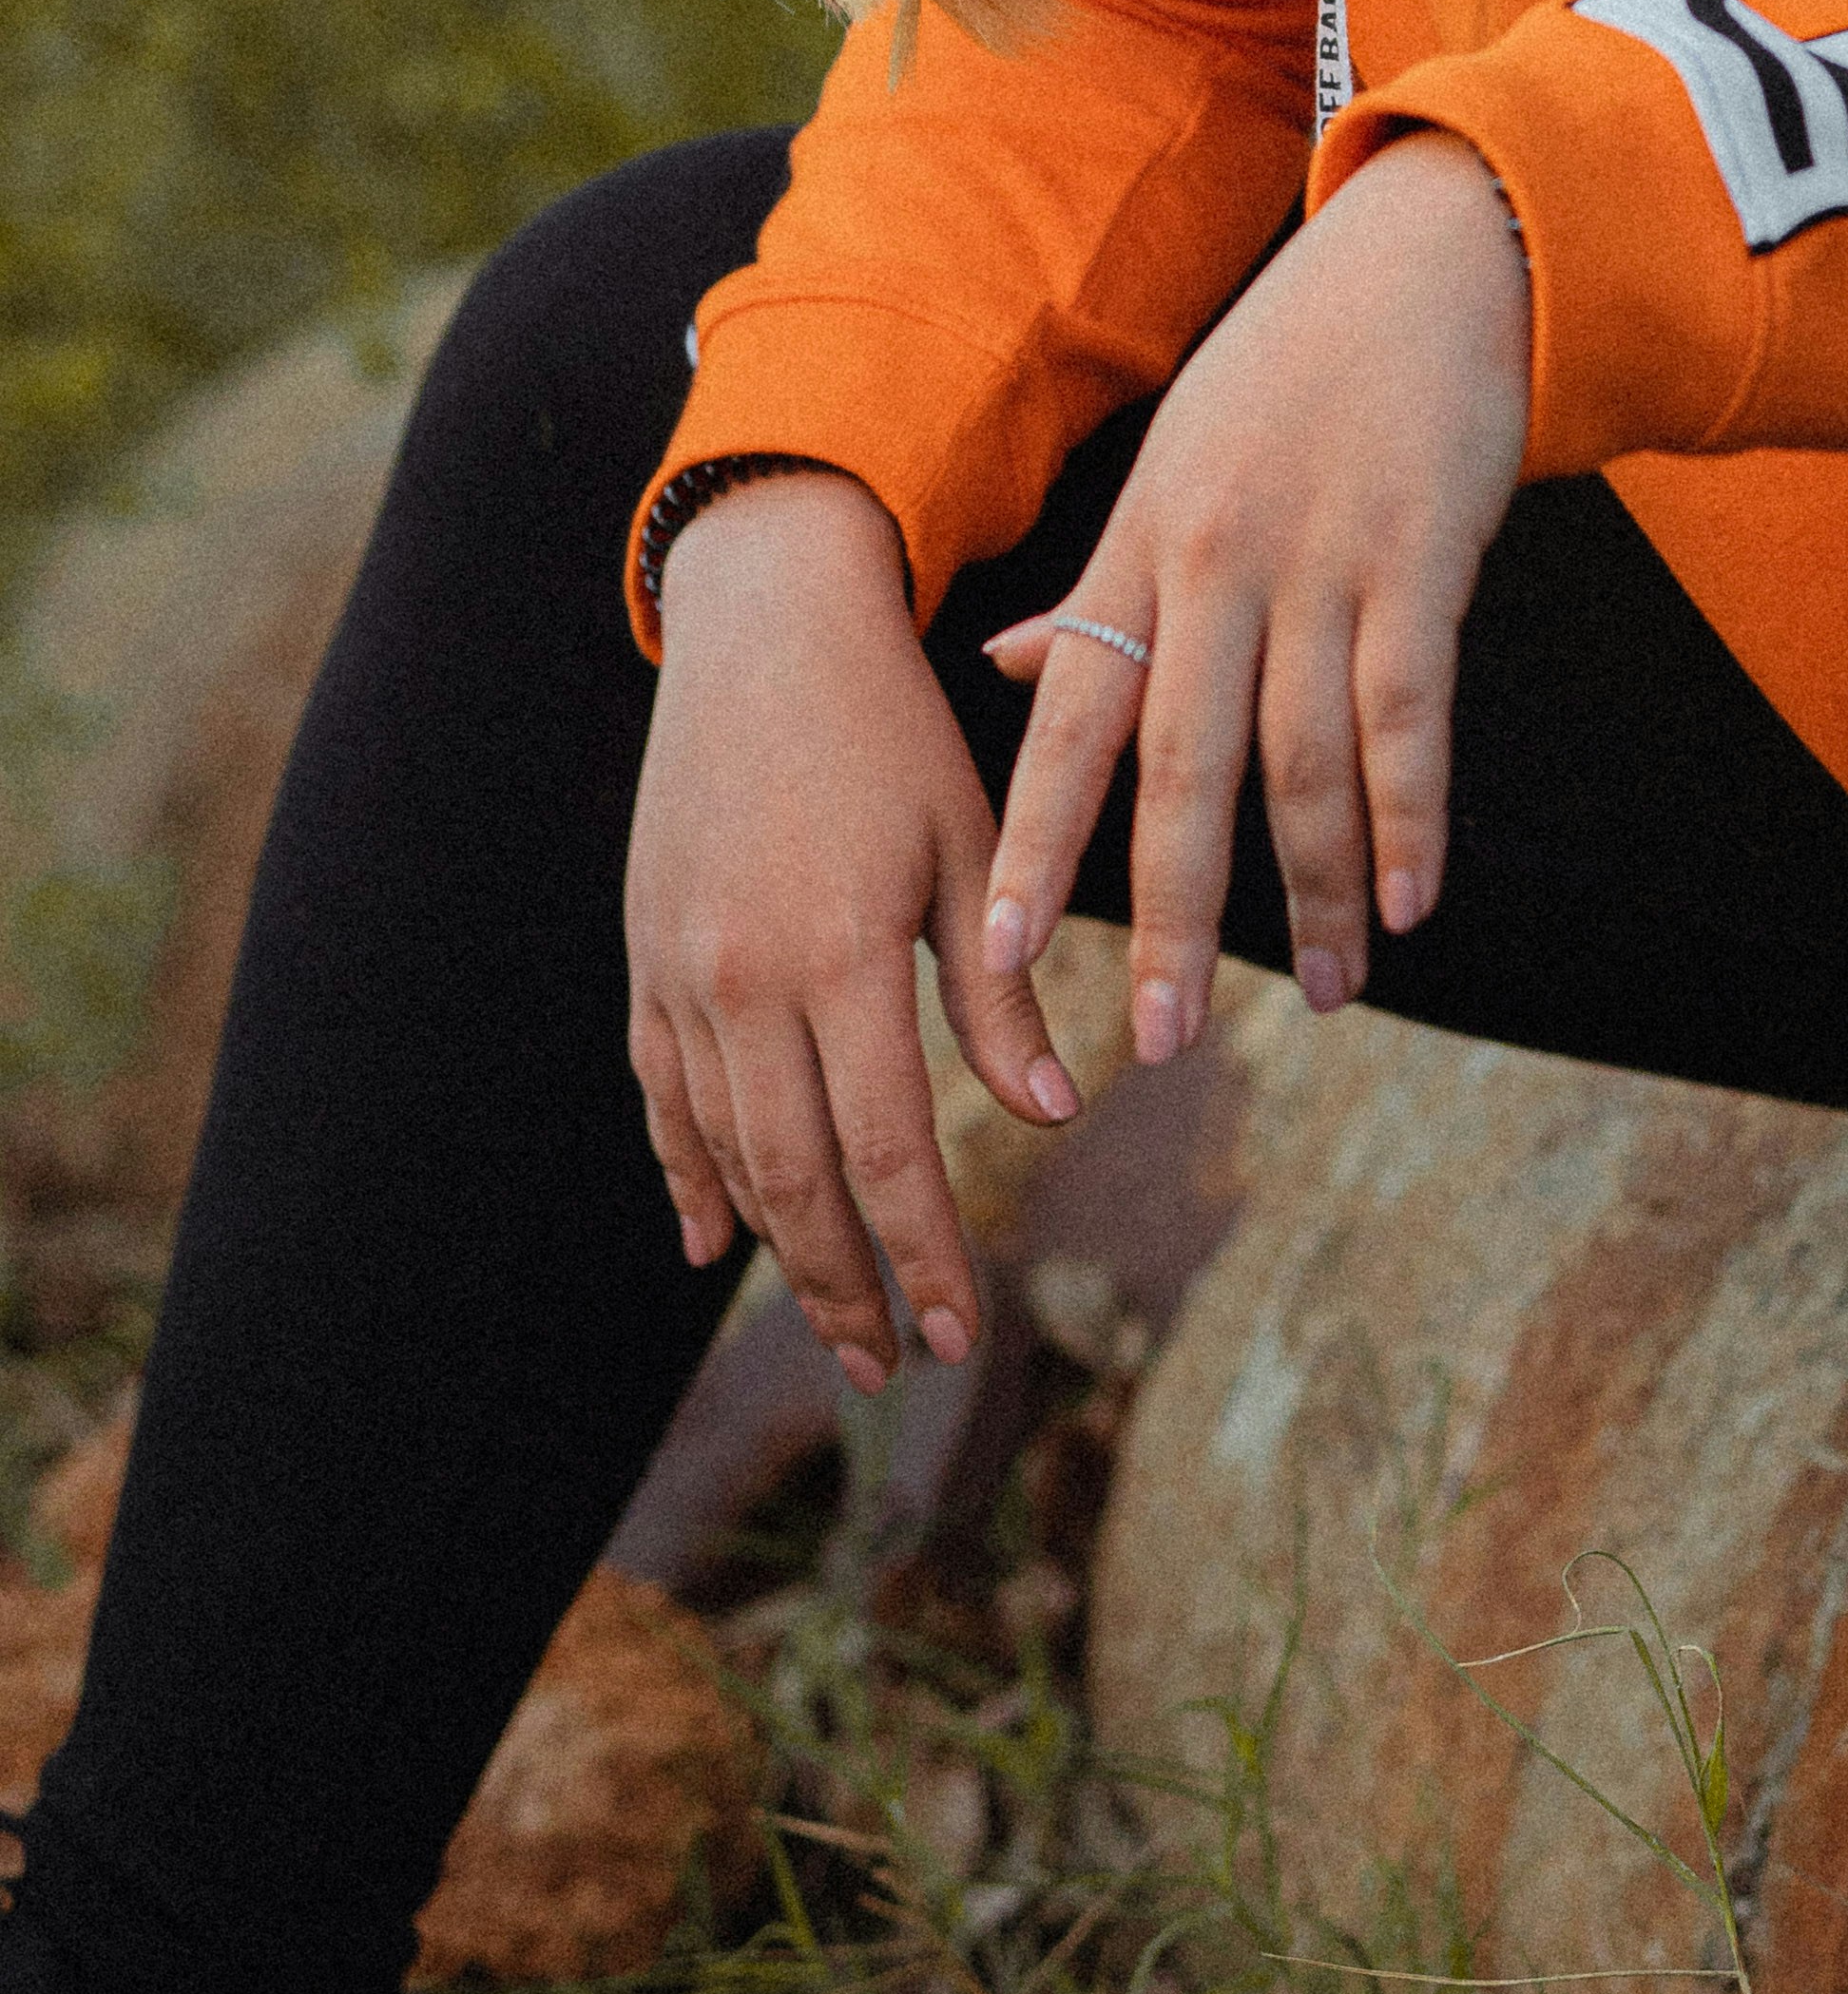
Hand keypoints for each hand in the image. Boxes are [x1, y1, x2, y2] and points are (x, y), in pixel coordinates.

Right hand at [626, 468, 1078, 1392]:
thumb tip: (1053, 1114)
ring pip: (726, 1152)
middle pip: (797, 1179)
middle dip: (850, 1285)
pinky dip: (688, 1173)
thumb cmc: (890, 727)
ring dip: (779, 1248)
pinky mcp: (647, 955)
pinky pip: (661, 1094)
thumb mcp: (972, 844)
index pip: (887, 1151)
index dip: (926, 1255)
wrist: (761, 627)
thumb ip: (1003, 989)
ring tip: (835, 1322)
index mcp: (841, 956)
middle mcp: (745, 982)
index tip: (962, 1334)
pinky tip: (713, 1238)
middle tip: (898, 1366)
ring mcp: (682, 974)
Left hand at [981, 130, 1528, 1063]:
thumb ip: (1101, 580)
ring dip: (1315, 892)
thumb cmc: (1291, 370)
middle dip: (1170, 913)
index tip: (993, 959)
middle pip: (1182, 766)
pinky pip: (1410, 710)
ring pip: (1304, 759)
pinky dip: (1411, 815)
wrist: (1427, 254)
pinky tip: (1411, 902)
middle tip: (1158, 1041)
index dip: (1031, 840)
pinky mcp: (1425, 552)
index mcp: (1144, 542)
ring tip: (1323, 996)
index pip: (1071, 717)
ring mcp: (1324, 555)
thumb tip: (1009, 667)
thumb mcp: (1173, 463)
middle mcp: (1218, 556)